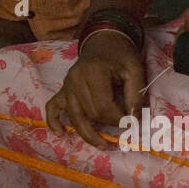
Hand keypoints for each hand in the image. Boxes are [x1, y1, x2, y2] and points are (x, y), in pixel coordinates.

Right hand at [46, 31, 144, 147]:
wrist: (104, 41)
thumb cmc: (121, 55)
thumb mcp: (135, 70)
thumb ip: (135, 95)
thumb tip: (132, 121)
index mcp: (93, 72)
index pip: (104, 106)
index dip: (119, 119)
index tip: (132, 123)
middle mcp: (75, 79)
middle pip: (90, 113)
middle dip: (108, 124)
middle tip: (124, 128)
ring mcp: (66, 85)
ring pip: (75, 116)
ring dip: (88, 134)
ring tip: (103, 146)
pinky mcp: (62, 89)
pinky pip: (53, 108)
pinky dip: (54, 122)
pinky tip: (61, 134)